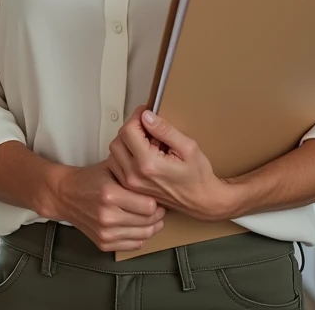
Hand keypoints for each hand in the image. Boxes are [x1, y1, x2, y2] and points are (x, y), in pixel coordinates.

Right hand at [47, 160, 165, 251]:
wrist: (65, 195)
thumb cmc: (90, 179)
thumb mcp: (111, 167)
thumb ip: (133, 173)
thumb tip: (158, 183)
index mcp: (109, 194)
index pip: (149, 206)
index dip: (158, 202)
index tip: (157, 197)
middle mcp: (107, 216)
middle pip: (148, 222)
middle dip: (158, 215)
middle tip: (160, 208)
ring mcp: (104, 233)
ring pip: (144, 236)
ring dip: (153, 227)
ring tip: (152, 217)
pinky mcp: (103, 244)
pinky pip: (133, 245)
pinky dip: (141, 237)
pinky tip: (139, 226)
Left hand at [106, 106, 240, 222]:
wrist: (200, 201)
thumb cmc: (198, 176)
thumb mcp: (188, 147)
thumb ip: (165, 130)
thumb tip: (146, 116)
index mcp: (149, 164)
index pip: (128, 131)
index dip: (136, 117)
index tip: (145, 113)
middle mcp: (135, 175)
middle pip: (117, 141)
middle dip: (130, 129)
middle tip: (147, 127)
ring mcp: (130, 184)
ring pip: (113, 153)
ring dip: (125, 142)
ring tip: (145, 142)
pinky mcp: (130, 188)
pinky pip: (116, 166)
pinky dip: (124, 155)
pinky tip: (140, 154)